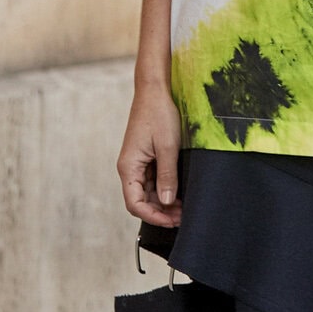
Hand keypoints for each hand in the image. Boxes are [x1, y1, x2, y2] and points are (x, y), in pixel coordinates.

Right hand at [118, 76, 183, 224]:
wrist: (155, 90)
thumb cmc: (159, 114)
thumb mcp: (167, 147)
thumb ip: (167, 176)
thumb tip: (166, 202)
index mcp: (129, 167)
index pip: (135, 204)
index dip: (152, 216)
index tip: (172, 221)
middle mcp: (130, 168)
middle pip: (141, 201)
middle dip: (161, 212)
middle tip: (183, 216)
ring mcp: (138, 163)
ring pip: (148, 193)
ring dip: (164, 203)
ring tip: (183, 208)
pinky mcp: (146, 158)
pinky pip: (153, 181)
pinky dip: (164, 190)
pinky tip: (178, 193)